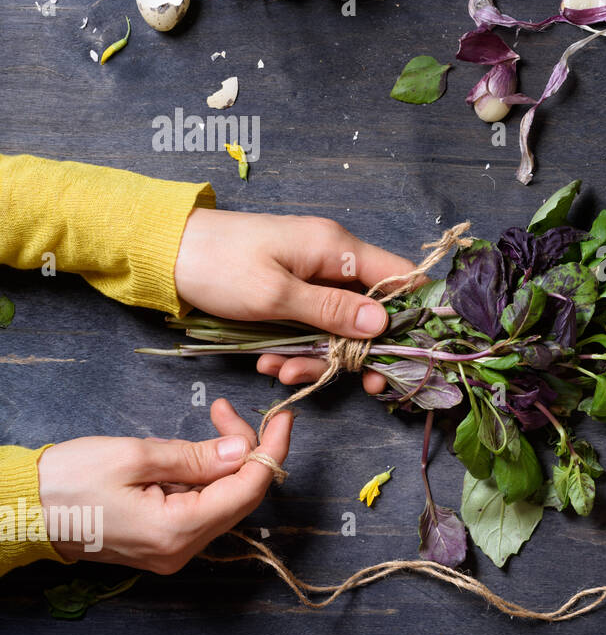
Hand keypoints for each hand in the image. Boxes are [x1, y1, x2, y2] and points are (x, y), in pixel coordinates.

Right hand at [36, 400, 292, 573]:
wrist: (19, 510)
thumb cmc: (68, 481)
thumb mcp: (135, 456)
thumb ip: (195, 456)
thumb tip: (242, 450)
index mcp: (177, 531)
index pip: (248, 489)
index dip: (272, 451)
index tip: (283, 418)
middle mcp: (181, 550)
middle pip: (241, 496)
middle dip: (247, 450)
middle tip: (229, 411)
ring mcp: (172, 550)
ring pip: (223, 501)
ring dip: (226, 460)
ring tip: (213, 422)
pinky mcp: (162, 543)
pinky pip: (201, 508)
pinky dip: (207, 476)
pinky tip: (195, 451)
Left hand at [174, 208, 415, 394]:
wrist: (163, 251)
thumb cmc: (218, 265)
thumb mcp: (275, 295)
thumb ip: (332, 310)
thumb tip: (383, 324)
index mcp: (337, 248)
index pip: (401, 276)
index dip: (413, 314)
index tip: (407, 354)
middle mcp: (332, 259)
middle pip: (374, 310)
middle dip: (363, 350)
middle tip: (362, 386)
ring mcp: (312, 275)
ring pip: (341, 324)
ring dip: (321, 355)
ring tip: (284, 372)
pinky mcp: (292, 291)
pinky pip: (312, 325)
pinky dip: (298, 348)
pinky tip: (270, 362)